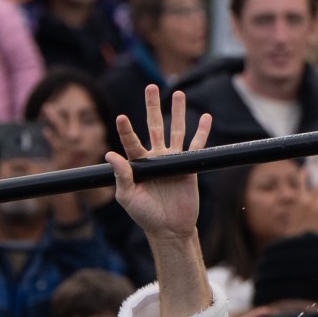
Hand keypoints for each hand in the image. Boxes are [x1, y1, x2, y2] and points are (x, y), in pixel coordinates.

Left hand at [107, 85, 210, 244]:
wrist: (169, 229)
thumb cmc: (145, 216)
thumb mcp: (128, 198)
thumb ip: (121, 176)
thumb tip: (111, 154)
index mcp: (138, 164)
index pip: (131, 142)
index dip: (126, 130)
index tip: (122, 118)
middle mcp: (155, 158)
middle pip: (154, 126)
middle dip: (152, 107)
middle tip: (151, 87)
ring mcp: (173, 161)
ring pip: (176, 131)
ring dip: (177, 112)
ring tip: (178, 93)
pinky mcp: (189, 167)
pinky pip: (196, 146)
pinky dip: (202, 132)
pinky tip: (206, 117)